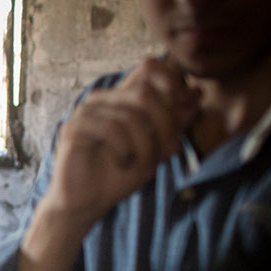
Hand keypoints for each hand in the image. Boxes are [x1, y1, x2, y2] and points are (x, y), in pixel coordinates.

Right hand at [43, 56, 199, 228]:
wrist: (88, 203)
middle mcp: (104, 100)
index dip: (171, 81)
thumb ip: (175, 121)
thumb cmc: (119, 175)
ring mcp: (86, 112)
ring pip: (131, 115)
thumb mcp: (158, 148)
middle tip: (168, 151)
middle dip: (165, 124)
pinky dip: (124, 149)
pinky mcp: (74, 129)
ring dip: (146, 145)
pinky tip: (122, 161)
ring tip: (143, 165)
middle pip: (145, 92)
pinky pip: (111, 129)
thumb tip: (196, 93)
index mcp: (123, 99)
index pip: (149, 67)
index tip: (183, 108)